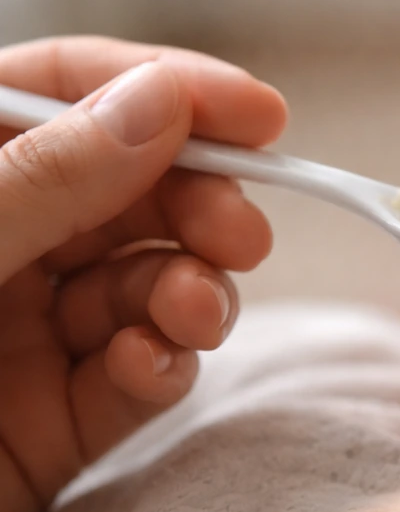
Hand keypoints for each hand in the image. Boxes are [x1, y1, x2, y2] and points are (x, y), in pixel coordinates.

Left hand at [0, 37, 287, 511]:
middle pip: (130, 195)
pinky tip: (150, 366)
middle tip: (241, 233)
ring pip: (148, 287)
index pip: (65, 96)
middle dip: (198, 208)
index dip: (165, 91)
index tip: (257, 116)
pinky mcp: (59, 420)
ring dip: (190, 293)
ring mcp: (30, 334)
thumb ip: (42, 180)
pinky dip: (162, 366)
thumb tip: (157, 105)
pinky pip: (137, 377)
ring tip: (194, 313)